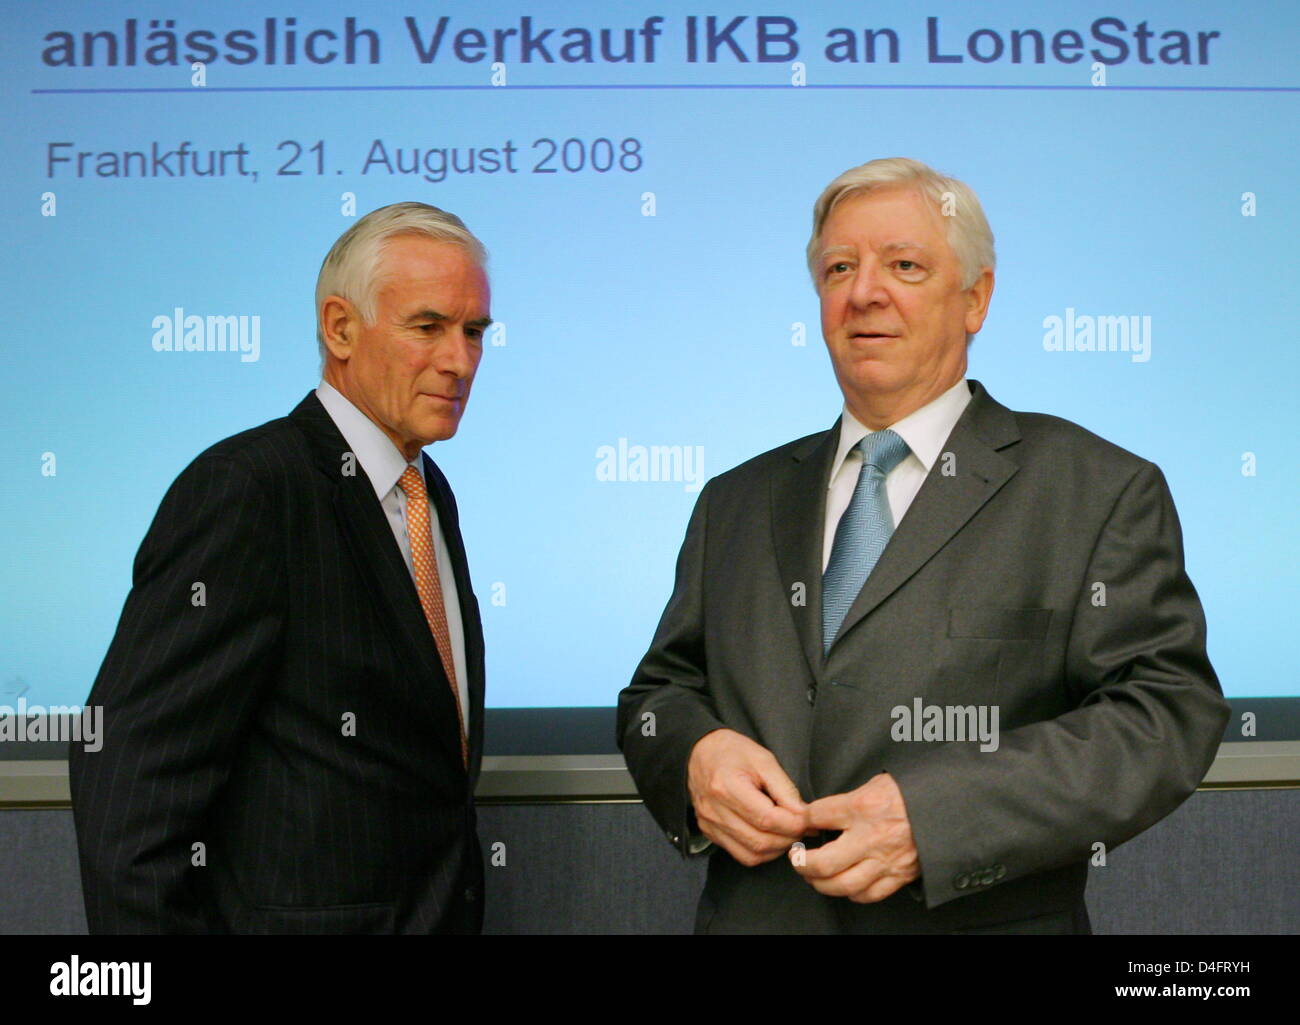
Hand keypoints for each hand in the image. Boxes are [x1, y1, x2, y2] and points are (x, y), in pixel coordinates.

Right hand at [687, 729, 810, 866]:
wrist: (700, 752)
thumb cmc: (733, 751)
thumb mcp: (763, 759)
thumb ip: (785, 789)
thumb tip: (804, 816)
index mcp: (727, 787)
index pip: (767, 819)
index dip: (794, 824)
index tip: (809, 820)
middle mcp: (714, 810)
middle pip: (760, 841)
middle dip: (789, 838)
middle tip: (803, 828)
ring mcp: (709, 824)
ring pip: (752, 854)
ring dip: (777, 849)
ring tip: (789, 833)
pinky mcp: (709, 832)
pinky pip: (740, 854)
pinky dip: (761, 852)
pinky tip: (772, 838)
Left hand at [791, 772, 919, 901]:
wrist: (949, 805)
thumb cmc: (912, 790)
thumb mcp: (877, 781)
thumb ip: (849, 798)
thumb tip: (822, 811)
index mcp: (863, 806)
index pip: (816, 815)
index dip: (803, 819)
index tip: (801, 822)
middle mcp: (871, 836)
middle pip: (823, 862)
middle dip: (802, 863)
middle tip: (796, 859)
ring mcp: (886, 860)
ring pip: (843, 885)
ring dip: (821, 883)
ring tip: (813, 876)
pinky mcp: (899, 875)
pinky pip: (868, 894)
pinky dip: (851, 893)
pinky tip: (844, 884)